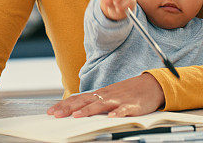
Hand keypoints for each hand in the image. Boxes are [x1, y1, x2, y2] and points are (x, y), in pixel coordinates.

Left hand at [47, 73, 164, 117]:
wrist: (151, 85)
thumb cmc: (128, 92)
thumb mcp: (108, 96)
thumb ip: (94, 102)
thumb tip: (77, 109)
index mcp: (99, 94)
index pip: (77, 99)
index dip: (64, 105)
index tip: (51, 111)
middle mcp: (106, 95)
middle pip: (84, 101)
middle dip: (69, 108)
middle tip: (56, 115)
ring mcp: (118, 100)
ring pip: (100, 105)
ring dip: (88, 111)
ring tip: (77, 116)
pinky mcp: (132, 105)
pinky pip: (123, 109)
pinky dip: (117, 113)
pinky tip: (112, 118)